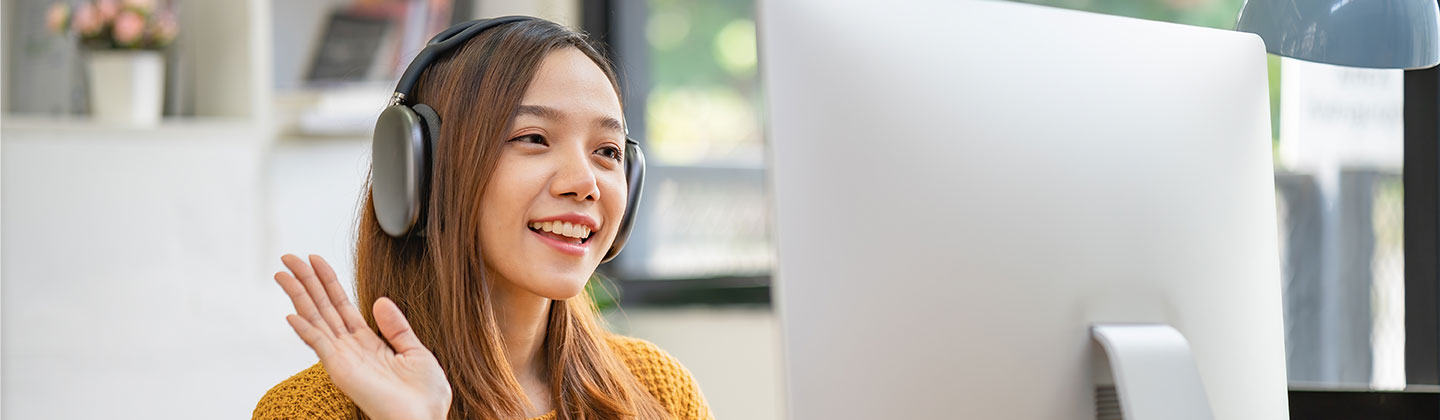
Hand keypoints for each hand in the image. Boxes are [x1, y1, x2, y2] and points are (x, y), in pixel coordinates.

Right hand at [275, 254, 451, 419]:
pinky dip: (304, 329)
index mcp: (369, 342)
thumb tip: (380, 301)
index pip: (342, 305)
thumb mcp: (416, 352)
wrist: (424, 419)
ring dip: (299, 295)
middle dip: (306, 281)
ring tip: (283, 272)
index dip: (329, 282)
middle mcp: (351, 347)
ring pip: (316, 318)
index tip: (316, 260)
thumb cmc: (424, 396)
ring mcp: (343, 358)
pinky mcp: (341, 369)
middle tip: (289, 257)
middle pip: (323, 306)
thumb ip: (397, 327)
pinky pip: (319, 344)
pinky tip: (291, 313)